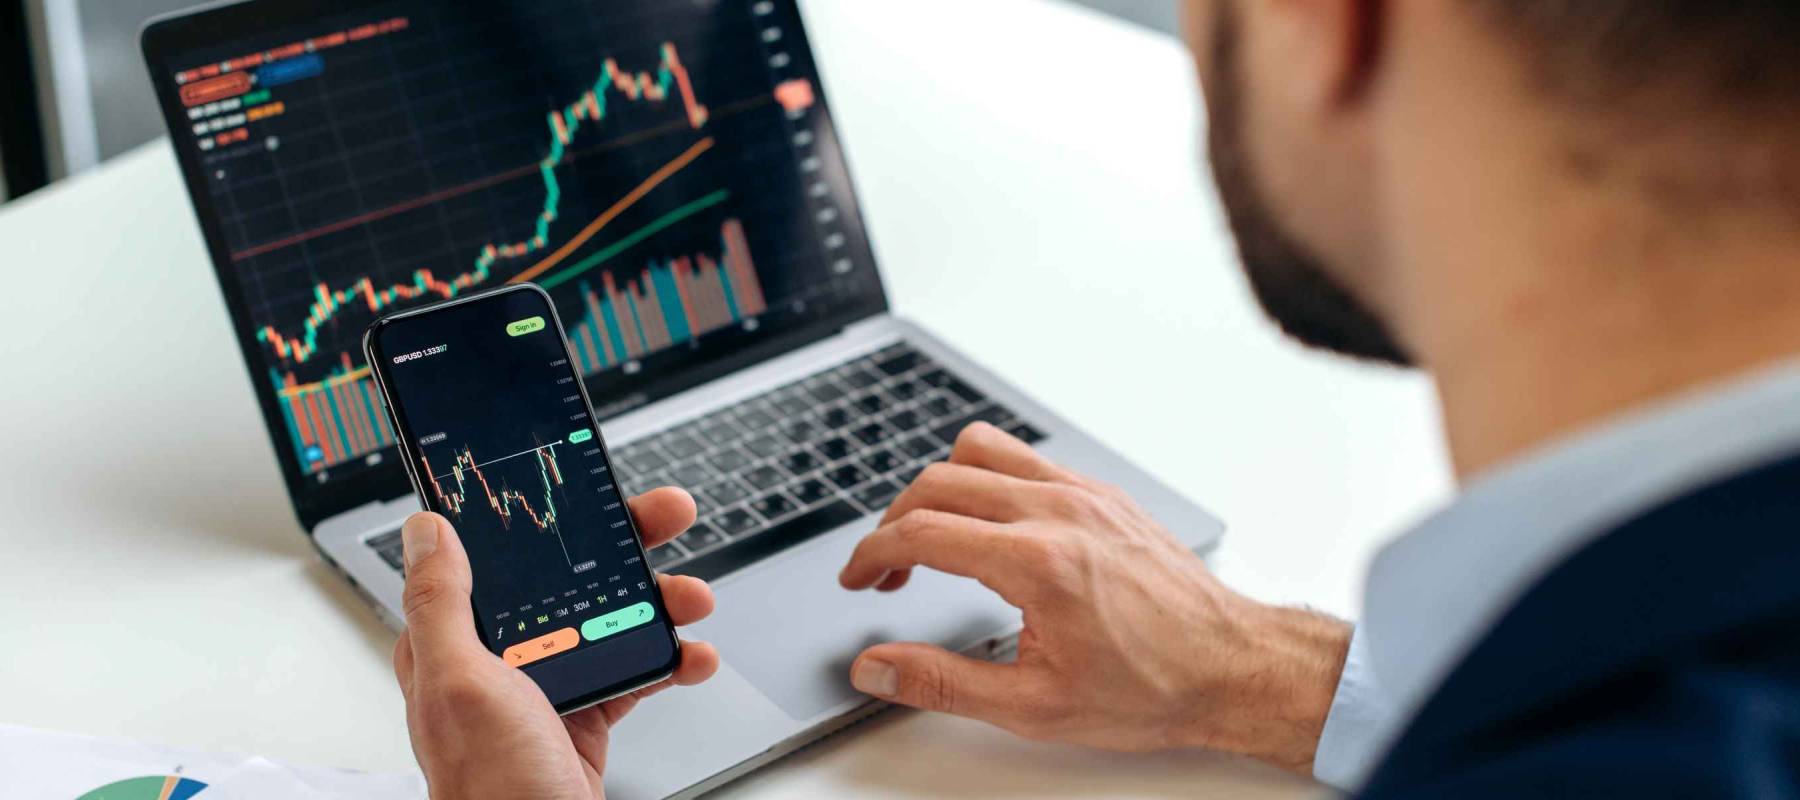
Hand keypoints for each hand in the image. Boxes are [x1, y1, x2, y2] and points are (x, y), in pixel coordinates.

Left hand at [393, 488, 719, 799]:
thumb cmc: (491, 791)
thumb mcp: (462, 683)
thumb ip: (442, 603)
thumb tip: (425, 528)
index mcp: (455, 643)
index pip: (499, 553)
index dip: (545, 513)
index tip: (587, 483)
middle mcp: (498, 661)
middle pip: (566, 576)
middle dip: (626, 545)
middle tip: (670, 515)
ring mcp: (544, 690)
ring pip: (609, 619)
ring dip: (660, 603)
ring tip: (693, 600)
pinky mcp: (584, 719)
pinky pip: (634, 672)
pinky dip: (672, 661)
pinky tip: (693, 656)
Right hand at [838, 424, 1350, 772]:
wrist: (1233, 667)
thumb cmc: (1153, 687)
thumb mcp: (1034, 707)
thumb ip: (942, 683)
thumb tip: (877, 669)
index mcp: (1037, 562)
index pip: (923, 532)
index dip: (871, 554)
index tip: (857, 577)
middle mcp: (1059, 512)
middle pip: (939, 481)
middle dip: (895, 523)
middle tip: (886, 571)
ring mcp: (1085, 494)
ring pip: (981, 449)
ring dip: (941, 487)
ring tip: (932, 537)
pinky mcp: (1103, 493)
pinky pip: (1027, 459)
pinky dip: (989, 481)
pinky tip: (991, 528)